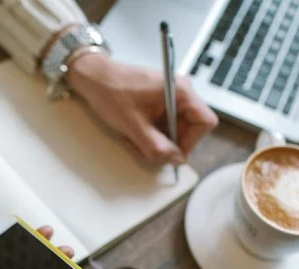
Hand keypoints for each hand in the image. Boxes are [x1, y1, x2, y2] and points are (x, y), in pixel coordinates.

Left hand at [67, 53, 218, 164]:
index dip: (190, 142)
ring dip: (158, 141)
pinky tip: (135, 132)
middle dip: (169, 143)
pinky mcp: (161, 103)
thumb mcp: (133, 126)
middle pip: (191, 129)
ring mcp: (172, 97)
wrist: (93, 78)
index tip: (170, 151)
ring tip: (135, 138)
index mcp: (181, 91)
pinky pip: (165, 126)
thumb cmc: (111, 92)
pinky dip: (152, 134)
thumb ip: (157, 146)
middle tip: (146, 147)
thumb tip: (176, 159)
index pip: (204, 122)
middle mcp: (181, 92)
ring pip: (176, 130)